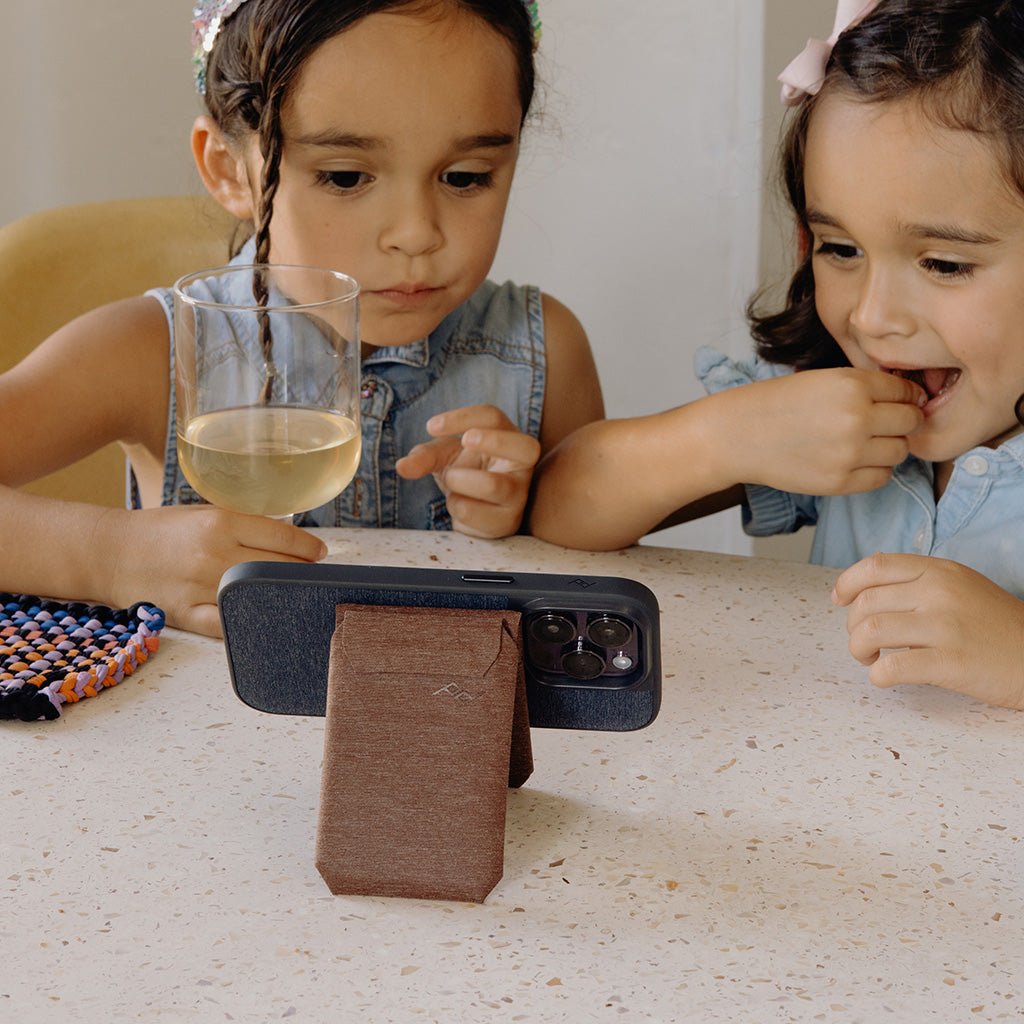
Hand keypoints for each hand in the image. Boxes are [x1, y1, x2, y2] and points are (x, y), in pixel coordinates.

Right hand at [102, 506, 327, 636]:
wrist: (111, 552)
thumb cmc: (163, 530)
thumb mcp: (206, 513)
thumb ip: (245, 525)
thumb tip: (292, 540)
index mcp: (221, 522)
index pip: (283, 536)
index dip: (309, 548)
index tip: (320, 554)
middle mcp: (214, 554)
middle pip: (278, 568)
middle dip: (302, 573)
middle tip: (313, 576)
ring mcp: (200, 586)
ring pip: (258, 596)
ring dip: (282, 597)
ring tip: (295, 596)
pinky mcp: (187, 614)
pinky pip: (228, 625)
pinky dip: (249, 624)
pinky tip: (267, 621)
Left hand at [395, 404, 540, 538]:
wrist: (474, 509)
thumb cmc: (465, 471)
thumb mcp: (442, 457)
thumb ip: (423, 457)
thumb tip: (402, 467)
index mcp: (507, 436)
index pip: (493, 417)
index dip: (463, 418)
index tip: (431, 426)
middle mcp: (521, 464)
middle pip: (526, 447)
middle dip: (493, 441)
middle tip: (465, 439)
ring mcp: (518, 494)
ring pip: (494, 485)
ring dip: (460, 481)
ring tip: (450, 481)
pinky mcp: (508, 521)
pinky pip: (477, 514)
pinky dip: (456, 507)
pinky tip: (459, 505)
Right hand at [733, 368, 925, 494]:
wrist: (738, 435)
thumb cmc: (777, 404)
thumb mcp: (823, 379)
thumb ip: (865, 387)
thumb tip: (912, 400)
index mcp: (852, 385)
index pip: (907, 392)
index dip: (906, 397)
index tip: (897, 403)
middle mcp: (856, 419)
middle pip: (911, 422)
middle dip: (902, 422)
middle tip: (883, 423)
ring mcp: (849, 453)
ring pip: (900, 451)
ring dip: (889, 447)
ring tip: (864, 442)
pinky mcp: (839, 481)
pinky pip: (881, 477)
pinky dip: (874, 469)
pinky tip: (853, 460)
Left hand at [832, 552, 1023, 708]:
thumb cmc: (994, 626)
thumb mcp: (959, 586)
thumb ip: (916, 581)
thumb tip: (863, 584)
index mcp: (940, 571)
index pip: (875, 566)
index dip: (846, 583)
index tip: (838, 600)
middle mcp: (940, 593)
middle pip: (865, 603)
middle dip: (852, 627)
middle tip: (865, 642)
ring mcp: (946, 627)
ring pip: (869, 632)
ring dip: (858, 650)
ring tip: (872, 659)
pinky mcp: (951, 663)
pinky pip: (891, 667)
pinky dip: (877, 675)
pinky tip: (885, 677)